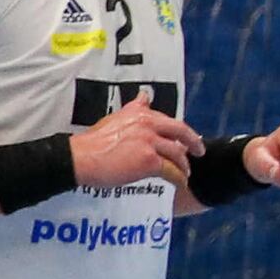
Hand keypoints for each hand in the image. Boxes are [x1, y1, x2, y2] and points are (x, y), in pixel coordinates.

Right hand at [69, 95, 205, 190]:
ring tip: (186, 172)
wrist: (80, 158)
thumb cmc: (92, 143)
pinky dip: (178, 177)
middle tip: (199, 150)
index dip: (179, 130)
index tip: (185, 136)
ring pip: (176, 153)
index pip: (168, 120)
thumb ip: (133, 109)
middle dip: (193, 141)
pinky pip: (171, 170)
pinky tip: (180, 182)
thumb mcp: (114, 118)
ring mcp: (150, 142)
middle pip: (180, 131)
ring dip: (184, 164)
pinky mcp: (149, 161)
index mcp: (140, 113)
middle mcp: (148, 124)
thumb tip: (144, 96)